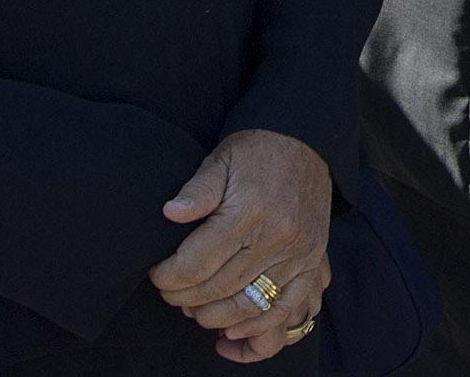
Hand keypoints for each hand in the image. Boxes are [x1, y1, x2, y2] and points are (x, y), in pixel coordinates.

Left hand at [149, 129, 332, 361]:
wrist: (306, 139)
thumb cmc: (256, 150)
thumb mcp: (221, 159)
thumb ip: (196, 189)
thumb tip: (170, 213)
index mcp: (248, 213)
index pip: (195, 265)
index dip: (167, 277)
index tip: (156, 274)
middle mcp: (276, 238)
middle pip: (218, 290)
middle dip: (184, 298)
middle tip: (170, 292)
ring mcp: (298, 254)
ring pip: (249, 307)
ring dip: (215, 317)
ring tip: (196, 309)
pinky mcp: (312, 262)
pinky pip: (286, 309)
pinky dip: (259, 328)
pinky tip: (234, 330)